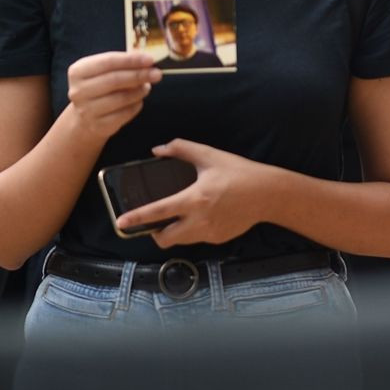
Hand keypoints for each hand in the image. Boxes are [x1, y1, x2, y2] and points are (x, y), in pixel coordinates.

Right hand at [66, 51, 160, 143]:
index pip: (108, 62)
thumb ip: (124, 63)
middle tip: (157, 74)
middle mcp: (78, 91)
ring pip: (121, 98)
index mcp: (78, 71)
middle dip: (139, 75)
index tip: (150, 60)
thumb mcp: (106, 71)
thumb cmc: (101, 87)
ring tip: (147, 87)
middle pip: (114, 80)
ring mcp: (86, 110)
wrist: (87, 117)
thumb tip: (147, 60)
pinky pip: (124, 114)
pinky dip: (136, 105)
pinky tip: (138, 101)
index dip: (131, 60)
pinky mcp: (98, 125)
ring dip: (139, 91)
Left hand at [116, 139, 268, 248]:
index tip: (120, 222)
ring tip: (182, 215)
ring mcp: (210, 232)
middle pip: (165, 238)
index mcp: (194, 199)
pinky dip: (195, 230)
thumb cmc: (240, 172)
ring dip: (175, 231)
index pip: (158, 212)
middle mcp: (200, 220)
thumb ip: (182, 149)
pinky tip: (206, 215)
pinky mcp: (219, 238)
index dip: (136, 218)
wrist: (269, 193)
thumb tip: (157, 149)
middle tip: (157, 221)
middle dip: (155, 233)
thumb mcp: (211, 156)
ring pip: (181, 240)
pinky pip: (198, 238)